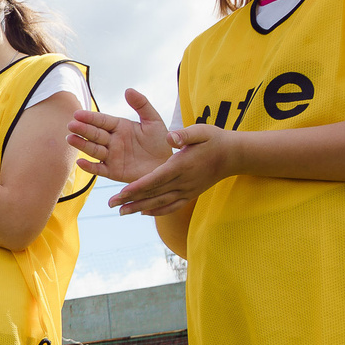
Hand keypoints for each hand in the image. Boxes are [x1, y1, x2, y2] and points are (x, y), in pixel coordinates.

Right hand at [70, 89, 179, 183]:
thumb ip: (141, 104)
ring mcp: (112, 156)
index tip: (78, 114)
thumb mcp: (153, 120)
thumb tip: (128, 90)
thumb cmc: (161, 142)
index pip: (102, 120)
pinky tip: (80, 162)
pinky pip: (99, 169)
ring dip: (82, 144)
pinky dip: (89, 167)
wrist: (168, 165)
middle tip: (71, 125)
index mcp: (120, 127)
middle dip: (83, 130)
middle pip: (95, 134)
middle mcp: (113, 141)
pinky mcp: (113, 171)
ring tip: (70, 138)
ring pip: (94, 150)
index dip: (90, 117)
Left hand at [107, 121, 238, 216]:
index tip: (120, 192)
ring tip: (121, 212)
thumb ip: (184, 134)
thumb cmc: (215, 140)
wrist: (234, 155)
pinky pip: (172, 207)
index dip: (136, 187)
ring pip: (160, 203)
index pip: (154, 179)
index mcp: (181, 166)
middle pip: (153, 194)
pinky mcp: (191, 194)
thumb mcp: (201, 131)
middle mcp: (183, 182)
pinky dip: (157, 211)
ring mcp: (187, 191)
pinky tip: (144, 213)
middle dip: (131, 200)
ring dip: (140, 208)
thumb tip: (170, 137)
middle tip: (111, 204)